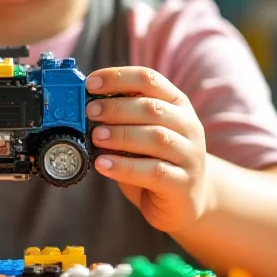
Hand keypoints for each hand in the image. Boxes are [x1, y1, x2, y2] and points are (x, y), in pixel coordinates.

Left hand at [86, 66, 207, 233]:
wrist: (183, 199)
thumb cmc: (154, 159)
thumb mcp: (139, 131)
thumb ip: (120, 118)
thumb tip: (86, 107)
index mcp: (176, 103)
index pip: (148, 79)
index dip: (118, 77)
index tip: (91, 83)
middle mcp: (188, 125)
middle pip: (152, 107)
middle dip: (116, 107)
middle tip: (90, 112)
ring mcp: (189, 155)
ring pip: (156, 138)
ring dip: (121, 135)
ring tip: (96, 136)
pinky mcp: (183, 185)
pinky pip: (154, 172)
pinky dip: (124, 167)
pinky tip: (103, 164)